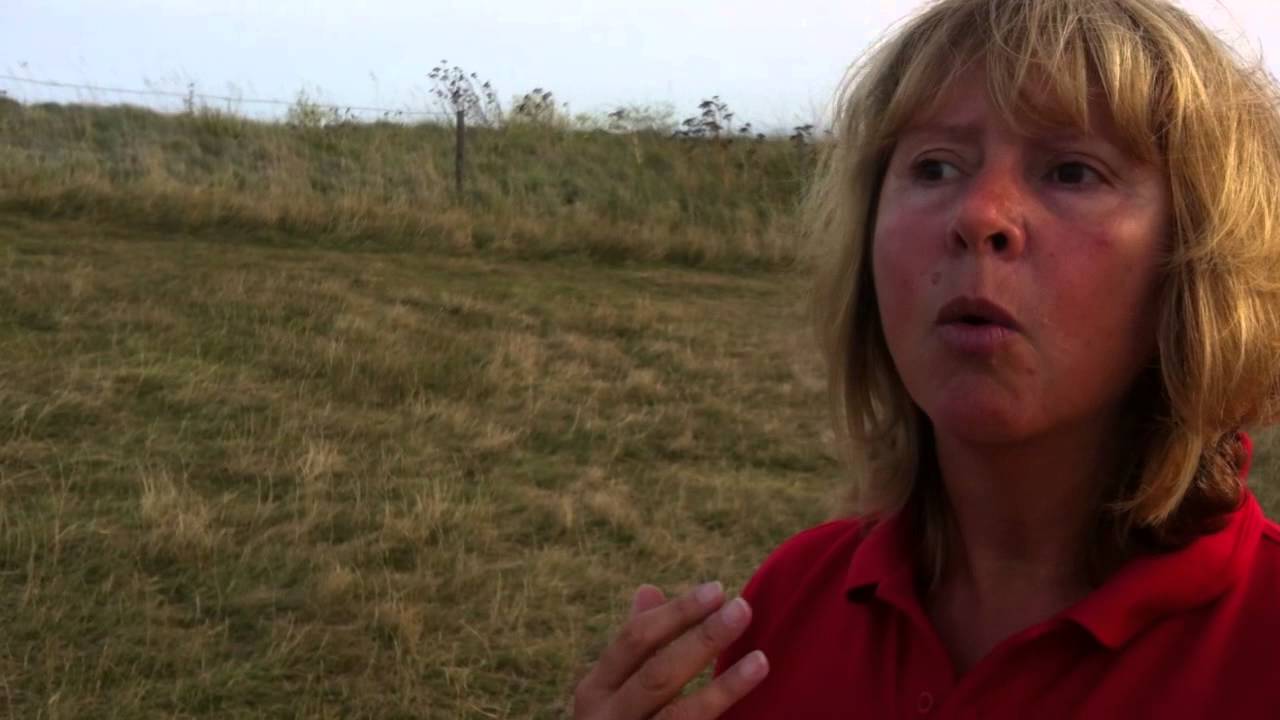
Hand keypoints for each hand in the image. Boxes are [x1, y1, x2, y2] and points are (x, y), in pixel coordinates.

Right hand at [573, 581, 768, 718]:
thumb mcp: (610, 690)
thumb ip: (633, 646)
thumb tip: (648, 590)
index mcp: (595, 690)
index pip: (635, 640)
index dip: (677, 613)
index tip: (718, 589)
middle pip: (658, 674)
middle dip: (702, 640)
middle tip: (743, 609)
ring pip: (680, 718)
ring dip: (723, 687)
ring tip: (762, 660)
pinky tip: (755, 713)